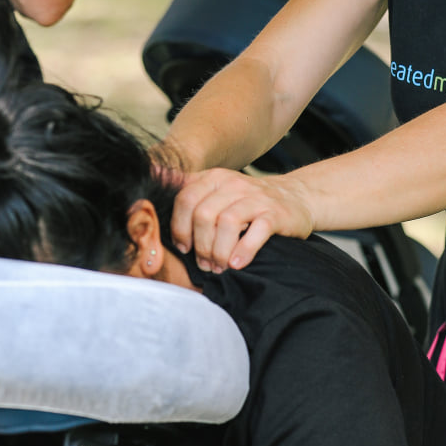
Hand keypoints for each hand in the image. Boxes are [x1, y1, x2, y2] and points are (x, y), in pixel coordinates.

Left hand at [171, 169, 313, 271]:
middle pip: (203, 215)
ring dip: (219, 251)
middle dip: (200, 245)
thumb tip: (148, 193)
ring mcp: (256, 198)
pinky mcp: (275, 213)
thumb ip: (189, 194)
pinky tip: (237, 263)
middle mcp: (233, 184)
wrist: (296, 197)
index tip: (184, 247)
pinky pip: (256, 231)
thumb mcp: (219, 191)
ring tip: (220, 266)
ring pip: (227, 223)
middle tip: (205, 264)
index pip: (185, 199)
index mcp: (214, 178)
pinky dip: (244, 250)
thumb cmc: (250, 202)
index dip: (179, 228)